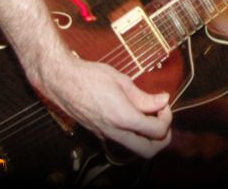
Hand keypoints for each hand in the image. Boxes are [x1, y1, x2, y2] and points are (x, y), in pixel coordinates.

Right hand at [37, 54, 172, 157]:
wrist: (61, 81)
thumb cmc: (89, 76)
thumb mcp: (121, 81)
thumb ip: (144, 96)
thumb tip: (163, 100)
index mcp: (123, 117)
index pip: (157, 131)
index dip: (166, 117)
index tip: (163, 103)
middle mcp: (113, 131)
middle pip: (147, 151)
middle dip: (161, 138)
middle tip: (162, 118)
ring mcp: (104, 134)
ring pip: (134, 148)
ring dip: (148, 137)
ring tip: (149, 113)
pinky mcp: (98, 133)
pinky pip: (121, 140)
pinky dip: (134, 132)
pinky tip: (133, 113)